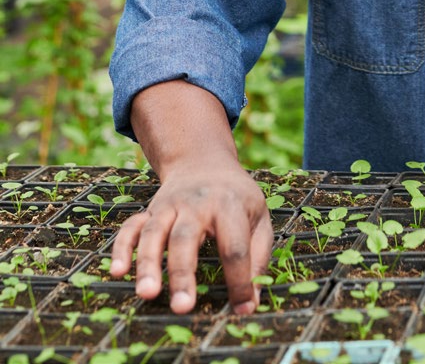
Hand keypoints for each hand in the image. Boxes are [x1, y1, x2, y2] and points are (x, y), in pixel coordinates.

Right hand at [109, 159, 272, 314]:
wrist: (205, 162)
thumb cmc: (236, 197)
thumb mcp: (259, 217)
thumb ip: (258, 256)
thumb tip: (251, 303)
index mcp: (229, 205)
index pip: (234, 247)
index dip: (239, 281)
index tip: (241, 309)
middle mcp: (196, 204)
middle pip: (186, 238)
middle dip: (183, 273)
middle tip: (182, 307)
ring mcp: (169, 206)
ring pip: (154, 233)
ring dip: (148, 263)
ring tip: (147, 293)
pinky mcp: (150, 211)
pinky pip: (130, 228)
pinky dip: (121, 248)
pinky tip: (118, 272)